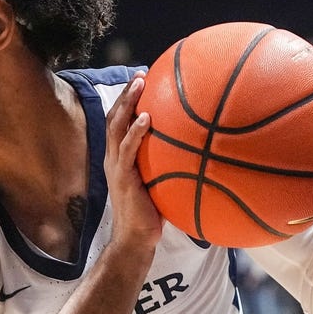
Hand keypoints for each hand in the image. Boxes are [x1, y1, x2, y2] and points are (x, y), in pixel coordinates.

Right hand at [105, 72, 161, 251]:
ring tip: (139, 85)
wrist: (136, 239)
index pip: (119, 123)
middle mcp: (113, 158)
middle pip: (114, 117)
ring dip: (127, 104)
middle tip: (140, 74)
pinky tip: (147, 119)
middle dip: (126, 94)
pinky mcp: (122, 178)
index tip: (142, 80)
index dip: (127, 101)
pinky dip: (135, 132)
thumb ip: (168, 166)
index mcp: (119, 158)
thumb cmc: (151, 214)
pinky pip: (127, 150)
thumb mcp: (158, 184)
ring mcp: (116, 167)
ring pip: (116, 127)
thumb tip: (199, 152)